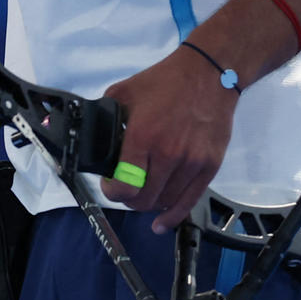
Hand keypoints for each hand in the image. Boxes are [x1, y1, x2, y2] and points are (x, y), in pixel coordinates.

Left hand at [101, 46, 239, 232]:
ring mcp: (192, 163)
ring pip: (164, 203)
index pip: (124, 185)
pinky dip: (172, 216)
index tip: (109, 185)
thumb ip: (105, 116)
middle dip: (128, 199)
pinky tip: (161, 222)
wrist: (209, 76)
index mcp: (143, 137)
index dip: (111, 191)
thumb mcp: (123, 93)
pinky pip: (189, 202)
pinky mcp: (209, 167)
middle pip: (143, 199)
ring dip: (149, 204)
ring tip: (142, 194)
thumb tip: (91, 134)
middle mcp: (169, 155)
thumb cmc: (164, 82)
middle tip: (123, 189)